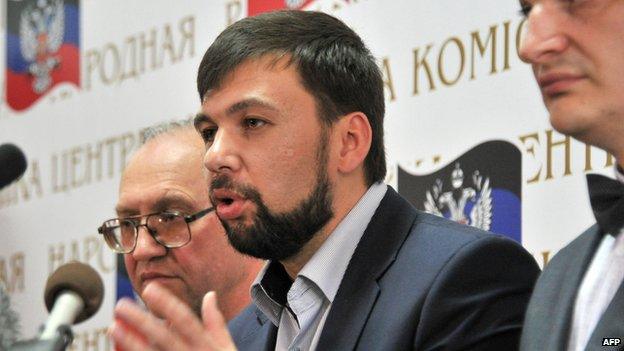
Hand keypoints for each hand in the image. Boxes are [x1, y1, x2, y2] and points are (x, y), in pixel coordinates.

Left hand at [109, 283, 236, 350]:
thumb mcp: (227, 347)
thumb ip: (216, 322)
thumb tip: (210, 296)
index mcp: (206, 345)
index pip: (184, 320)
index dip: (166, 304)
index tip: (149, 289)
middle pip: (162, 337)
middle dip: (140, 320)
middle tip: (121, 306)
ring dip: (131, 342)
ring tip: (114, 328)